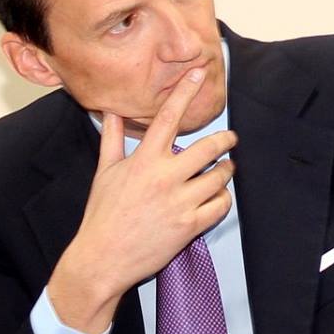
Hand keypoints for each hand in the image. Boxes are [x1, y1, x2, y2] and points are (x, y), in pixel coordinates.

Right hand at [47, 68, 237, 333]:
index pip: (168, 117)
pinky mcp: (189, 227)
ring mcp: (179, 203)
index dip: (184, 92)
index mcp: (143, 160)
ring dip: (226, 171)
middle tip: (230, 138)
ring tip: (225, 170)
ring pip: (220, 177)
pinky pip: (220, 206)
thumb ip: (113, 139)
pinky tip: (218, 197)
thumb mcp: (105, 173)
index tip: (197, 75)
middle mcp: (164, 177)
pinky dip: (224, 199)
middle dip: (226, 139)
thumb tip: (110, 112)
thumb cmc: (102, 215)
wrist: (102, 259)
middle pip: (209, 147)